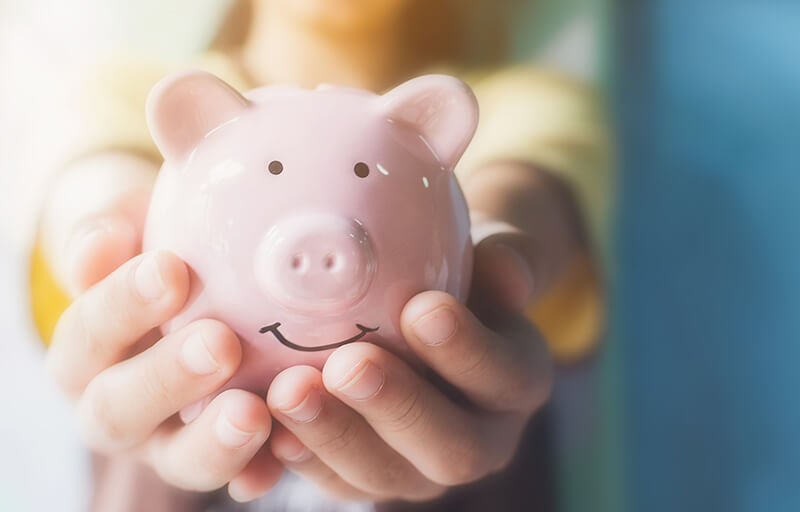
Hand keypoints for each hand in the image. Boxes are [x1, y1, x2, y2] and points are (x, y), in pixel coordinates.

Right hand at [44, 153, 281, 502]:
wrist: (195, 294)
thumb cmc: (164, 257)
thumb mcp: (134, 234)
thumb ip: (111, 237)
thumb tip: (102, 240)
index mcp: (86, 352)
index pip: (88, 334)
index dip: (122, 305)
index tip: (170, 267)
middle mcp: (117, 407)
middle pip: (119, 410)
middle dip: (167, 378)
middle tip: (219, 343)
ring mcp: (169, 442)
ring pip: (179, 459)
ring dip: (214, 442)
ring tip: (254, 413)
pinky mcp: (224, 459)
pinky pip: (240, 476)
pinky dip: (261, 469)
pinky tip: (290, 448)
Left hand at [251, 162, 581, 502]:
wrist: (424, 312)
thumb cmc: (457, 274)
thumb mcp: (490, 255)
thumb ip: (504, 258)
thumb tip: (507, 272)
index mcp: (516, 383)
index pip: (505, 375)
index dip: (467, 351)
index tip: (422, 307)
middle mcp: (481, 439)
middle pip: (452, 446)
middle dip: (397, 407)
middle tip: (348, 363)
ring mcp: (422, 467)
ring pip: (388, 476)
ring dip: (337, 437)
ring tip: (289, 391)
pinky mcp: (370, 475)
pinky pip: (338, 481)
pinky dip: (303, 457)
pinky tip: (268, 427)